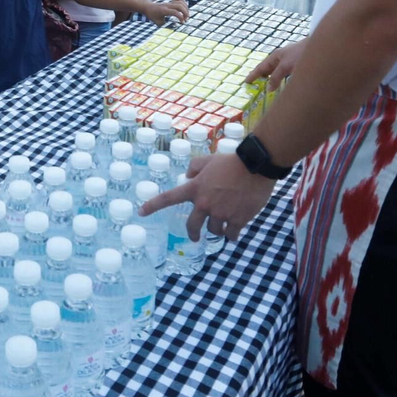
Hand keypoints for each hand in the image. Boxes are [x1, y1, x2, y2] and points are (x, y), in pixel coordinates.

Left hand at [139, 152, 275, 242]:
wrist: (255, 167)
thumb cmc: (232, 162)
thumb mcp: (208, 160)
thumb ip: (194, 167)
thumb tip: (188, 175)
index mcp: (195, 188)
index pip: (168, 198)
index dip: (152, 206)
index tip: (141, 213)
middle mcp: (204, 203)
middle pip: (191, 225)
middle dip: (192, 233)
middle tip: (195, 237)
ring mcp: (220, 213)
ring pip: (214, 230)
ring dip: (217, 229)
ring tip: (224, 225)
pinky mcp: (237, 220)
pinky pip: (231, 234)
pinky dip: (232, 234)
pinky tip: (234, 232)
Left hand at [141, 0, 189, 24]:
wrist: (147, 7)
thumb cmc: (152, 16)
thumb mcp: (158, 23)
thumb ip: (165, 25)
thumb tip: (174, 28)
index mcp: (164, 11)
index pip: (175, 12)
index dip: (180, 17)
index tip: (182, 23)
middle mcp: (167, 5)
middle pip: (180, 5)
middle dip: (185, 12)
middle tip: (186, 19)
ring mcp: (169, 2)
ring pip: (181, 2)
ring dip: (186, 8)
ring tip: (186, 15)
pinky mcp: (170, 1)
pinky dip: (184, 2)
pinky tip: (184, 8)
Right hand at [247, 39, 304, 90]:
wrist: (319, 47)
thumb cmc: (300, 54)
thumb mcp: (286, 66)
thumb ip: (276, 77)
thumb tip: (268, 88)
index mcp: (276, 56)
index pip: (261, 67)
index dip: (253, 75)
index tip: (246, 82)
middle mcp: (282, 57)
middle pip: (268, 68)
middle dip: (261, 76)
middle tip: (254, 84)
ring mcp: (290, 60)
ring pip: (277, 70)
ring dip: (271, 77)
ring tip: (268, 86)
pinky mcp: (298, 64)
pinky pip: (285, 72)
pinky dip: (281, 78)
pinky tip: (284, 83)